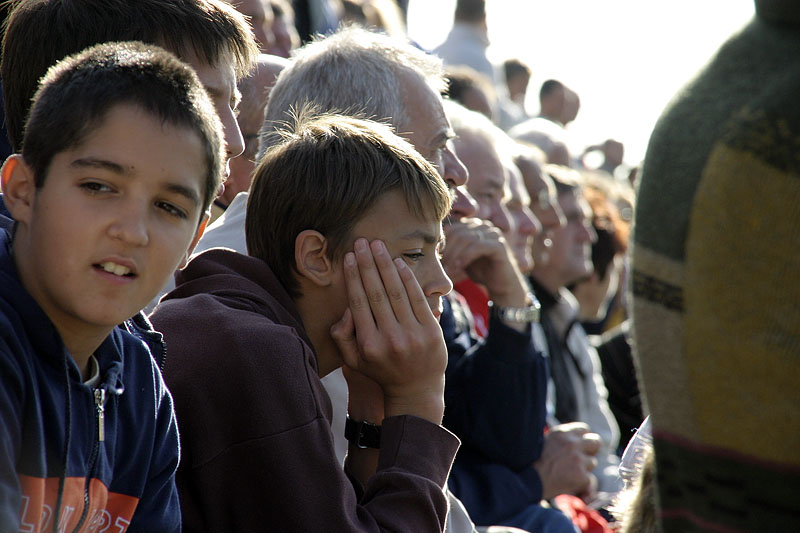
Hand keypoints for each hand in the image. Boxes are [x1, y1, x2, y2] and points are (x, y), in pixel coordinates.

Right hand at [330, 238, 445, 423]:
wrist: (416, 390)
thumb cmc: (381, 370)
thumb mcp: (353, 361)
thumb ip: (342, 337)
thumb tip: (345, 310)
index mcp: (368, 345)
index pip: (359, 302)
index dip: (353, 277)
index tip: (349, 257)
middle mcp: (390, 339)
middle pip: (376, 293)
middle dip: (367, 264)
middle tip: (361, 241)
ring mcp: (413, 335)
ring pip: (396, 292)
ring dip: (386, 265)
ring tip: (378, 246)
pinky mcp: (431, 331)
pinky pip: (417, 299)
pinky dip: (408, 279)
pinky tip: (399, 262)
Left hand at [441, 218, 527, 306]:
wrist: (501, 285)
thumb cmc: (479, 271)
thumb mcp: (460, 258)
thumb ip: (449, 250)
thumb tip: (425, 248)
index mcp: (473, 225)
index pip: (451, 228)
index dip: (441, 243)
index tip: (433, 259)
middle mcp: (483, 225)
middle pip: (457, 232)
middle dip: (447, 250)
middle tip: (440, 266)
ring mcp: (492, 233)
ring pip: (466, 238)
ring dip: (454, 255)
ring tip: (448, 269)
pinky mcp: (499, 245)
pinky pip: (478, 246)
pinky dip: (465, 257)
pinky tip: (458, 267)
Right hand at [534, 422, 600, 498]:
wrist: (528, 481)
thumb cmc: (533, 463)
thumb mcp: (545, 441)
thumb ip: (562, 439)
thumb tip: (577, 440)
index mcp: (562, 432)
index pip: (584, 429)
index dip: (583, 439)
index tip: (579, 446)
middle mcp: (572, 443)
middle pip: (596, 442)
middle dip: (592, 450)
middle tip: (584, 458)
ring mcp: (578, 459)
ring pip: (592, 462)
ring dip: (584, 469)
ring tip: (568, 473)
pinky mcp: (582, 476)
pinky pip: (590, 480)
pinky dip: (582, 484)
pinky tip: (569, 484)